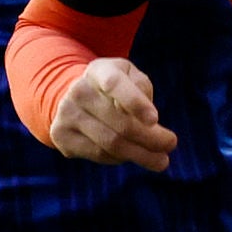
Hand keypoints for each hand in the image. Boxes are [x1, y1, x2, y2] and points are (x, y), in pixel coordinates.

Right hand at [48, 56, 177, 171]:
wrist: (72, 95)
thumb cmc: (113, 87)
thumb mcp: (130, 77)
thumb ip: (141, 89)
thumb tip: (146, 121)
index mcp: (98, 71)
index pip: (114, 85)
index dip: (135, 103)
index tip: (155, 120)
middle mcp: (78, 91)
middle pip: (120, 124)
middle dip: (150, 139)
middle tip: (170, 145)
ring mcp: (66, 114)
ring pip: (110, 144)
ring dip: (140, 155)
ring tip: (161, 160)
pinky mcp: (61, 136)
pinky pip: (98, 154)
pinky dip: (119, 159)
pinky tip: (132, 156)